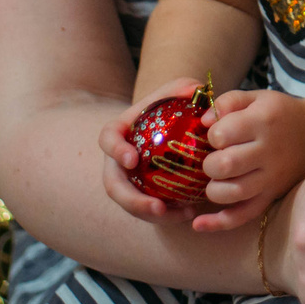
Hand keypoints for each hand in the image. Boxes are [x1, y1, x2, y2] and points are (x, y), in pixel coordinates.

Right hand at [99, 76, 210, 222]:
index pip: (108, 138)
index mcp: (120, 131)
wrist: (177, 121)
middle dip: (131, 200)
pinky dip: (168, 215)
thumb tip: (196, 93)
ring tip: (181, 215)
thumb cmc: (176, 103)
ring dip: (151, 214)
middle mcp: (117, 159)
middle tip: (157, 207)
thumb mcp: (182, 89)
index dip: (115, 150)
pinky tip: (190, 212)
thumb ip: (186, 88)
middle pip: (113, 184)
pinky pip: (150, 210)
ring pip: (131, 204)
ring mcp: (128, 179)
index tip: (132, 160)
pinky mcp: (143, 193)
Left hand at [191, 89, 304, 232]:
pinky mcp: (271, 196)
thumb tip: (203, 122)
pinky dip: (219, 222)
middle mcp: (268, 151)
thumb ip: (228, 102)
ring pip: (233, 193)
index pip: (221, 134)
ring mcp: (271, 178)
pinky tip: (198, 223)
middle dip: (210, 163)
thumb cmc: (279, 114)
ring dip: (214, 188)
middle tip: (215, 157)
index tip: (218, 134)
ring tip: (217, 179)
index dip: (212, 135)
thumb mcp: (257, 97)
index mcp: (263, 121)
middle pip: (225, 165)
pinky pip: (244, 215)